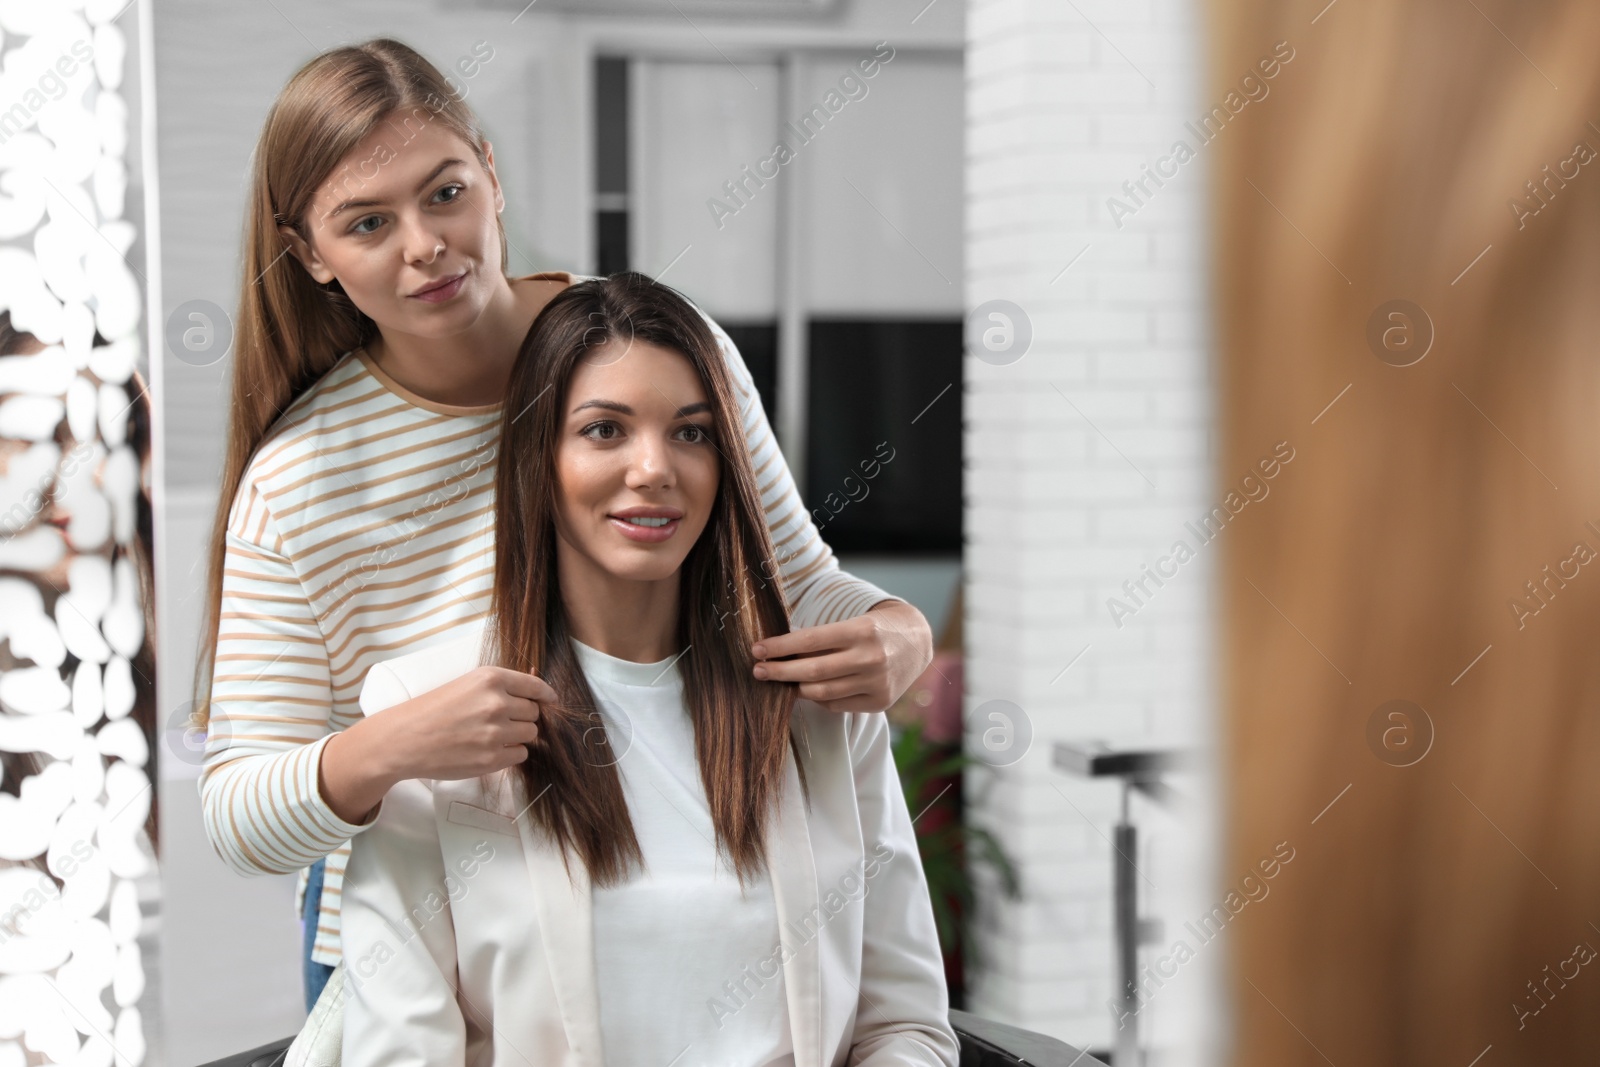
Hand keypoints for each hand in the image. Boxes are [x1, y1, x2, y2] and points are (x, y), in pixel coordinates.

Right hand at [381, 666, 558, 779]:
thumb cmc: (432, 710)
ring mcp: (496, 732)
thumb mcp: (466, 684)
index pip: (535, 686)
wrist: (404, 739)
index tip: (550, 699)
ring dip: (518, 735)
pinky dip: (511, 752)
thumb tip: (536, 695)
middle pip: (534, 712)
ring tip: (492, 735)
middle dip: (523, 716)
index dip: (545, 694)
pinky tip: (491, 748)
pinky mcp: (492, 758)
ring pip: (531, 733)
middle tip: (501, 720)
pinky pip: (521, 754)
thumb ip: (499, 688)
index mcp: (490, 679)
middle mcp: (497, 703)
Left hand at [750, 599, 933, 712]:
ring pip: (822, 692)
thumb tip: (779, 652)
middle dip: (779, 671)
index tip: (757, 649)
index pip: (810, 640)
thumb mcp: (854, 622)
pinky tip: (808, 689)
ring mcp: (876, 683)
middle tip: (758, 670)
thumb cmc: (876, 628)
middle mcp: (870, 658)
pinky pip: (836, 705)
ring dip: (795, 688)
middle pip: (812, 671)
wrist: (918, 640)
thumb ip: (822, 638)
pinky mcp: (880, 702)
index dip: (780, 647)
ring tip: (779, 681)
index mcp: (861, 631)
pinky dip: (818, 697)